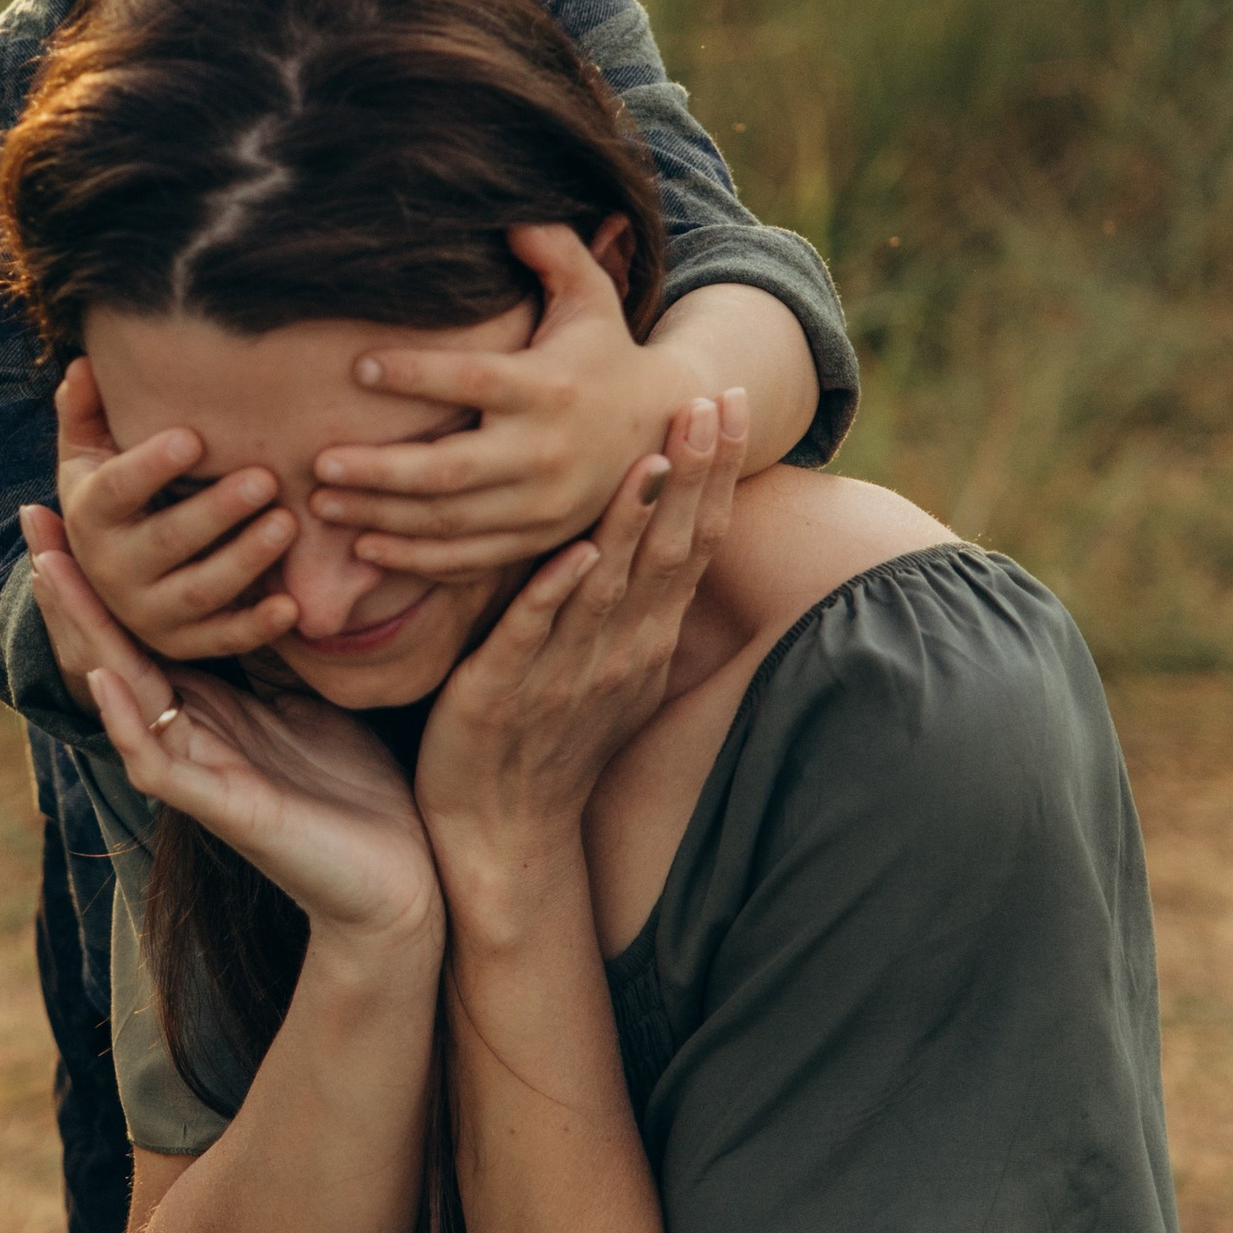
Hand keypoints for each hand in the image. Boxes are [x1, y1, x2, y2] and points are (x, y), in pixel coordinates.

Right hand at [24, 511, 440, 945]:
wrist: (399, 881)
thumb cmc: (356, 790)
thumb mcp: (309, 696)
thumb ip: (274, 648)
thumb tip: (274, 568)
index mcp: (206, 705)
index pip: (139, 627)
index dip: (104, 571)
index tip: (74, 504)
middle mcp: (187, 734)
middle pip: (110, 649)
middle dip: (71, 587)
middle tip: (34, 517)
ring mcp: (197, 772)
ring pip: (119, 694)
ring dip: (83, 633)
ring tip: (51, 573)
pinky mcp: (221, 809)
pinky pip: (156, 759)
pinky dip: (126, 717)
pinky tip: (104, 675)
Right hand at [53, 357, 298, 661]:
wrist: (112, 570)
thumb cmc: (116, 491)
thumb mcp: (90, 452)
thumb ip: (86, 408)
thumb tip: (84, 364)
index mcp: (90, 515)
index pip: (116, 490)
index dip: (151, 467)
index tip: (194, 438)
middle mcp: (112, 570)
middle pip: (167, 541)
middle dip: (217, 511)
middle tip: (265, 478)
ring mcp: (149, 612)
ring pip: (200, 590)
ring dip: (246, 559)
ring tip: (287, 523)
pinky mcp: (185, 642)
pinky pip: (223, 639)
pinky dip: (258, 626)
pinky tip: (291, 605)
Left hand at [309, 223, 709, 574]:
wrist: (660, 426)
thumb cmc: (603, 349)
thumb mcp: (590, 293)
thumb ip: (552, 249)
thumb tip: (507, 212)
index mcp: (548, 387)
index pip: (472, 382)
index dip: (415, 375)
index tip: (357, 367)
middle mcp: (545, 452)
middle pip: (450, 472)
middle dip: (379, 473)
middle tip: (318, 464)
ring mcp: (542, 506)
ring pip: (450, 524)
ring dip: (381, 519)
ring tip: (320, 506)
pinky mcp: (538, 540)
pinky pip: (469, 560)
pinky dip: (416, 562)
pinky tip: (365, 548)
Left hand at [413, 391, 745, 905]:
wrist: (503, 831)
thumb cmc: (549, 739)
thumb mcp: (609, 664)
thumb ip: (629, 600)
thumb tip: (649, 536)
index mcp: (645, 637)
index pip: (693, 541)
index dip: (713, 473)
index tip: (729, 403)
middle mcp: (619, 649)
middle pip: (668, 549)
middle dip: (691, 474)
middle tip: (708, 401)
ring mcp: (566, 673)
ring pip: (609, 582)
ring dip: (632, 518)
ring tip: (653, 456)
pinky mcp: (503, 692)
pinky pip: (535, 635)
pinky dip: (558, 594)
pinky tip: (578, 553)